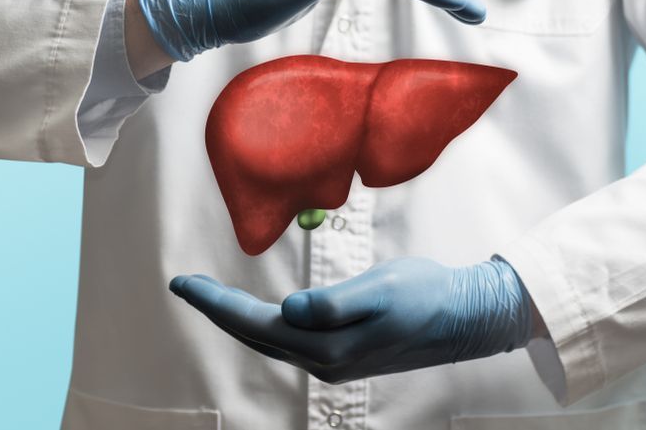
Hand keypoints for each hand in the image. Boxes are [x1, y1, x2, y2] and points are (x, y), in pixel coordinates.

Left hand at [169, 257, 531, 383]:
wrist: (463, 319)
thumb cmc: (425, 295)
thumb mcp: (382, 290)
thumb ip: (335, 304)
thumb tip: (289, 311)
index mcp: (326, 346)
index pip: (254, 322)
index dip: (215, 303)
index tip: (181, 282)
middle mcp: (322, 362)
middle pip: (254, 335)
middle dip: (217, 310)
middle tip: (185, 285)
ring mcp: (332, 364)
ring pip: (269, 340)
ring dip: (237, 319)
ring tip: (211, 296)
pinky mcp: (343, 356)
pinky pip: (288, 341)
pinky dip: (263, 325)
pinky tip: (259, 314)